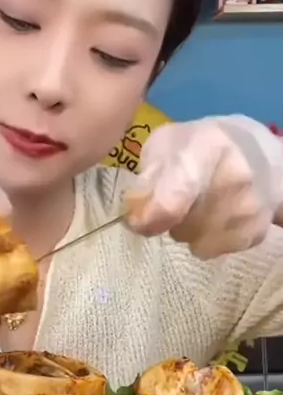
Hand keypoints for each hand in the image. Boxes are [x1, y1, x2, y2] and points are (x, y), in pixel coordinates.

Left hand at [124, 115, 282, 258]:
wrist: (258, 155)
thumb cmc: (200, 145)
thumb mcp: (166, 143)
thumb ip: (147, 175)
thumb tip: (136, 210)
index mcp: (206, 147)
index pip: (171, 201)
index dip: (148, 218)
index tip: (138, 220)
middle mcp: (234, 177)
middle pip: (179, 226)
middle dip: (168, 219)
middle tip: (178, 197)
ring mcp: (249, 207)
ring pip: (193, 242)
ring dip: (187, 230)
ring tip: (199, 204)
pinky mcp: (255, 232)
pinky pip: (210, 250)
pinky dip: (206, 239)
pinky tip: (215, 216)